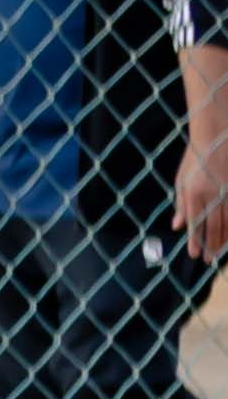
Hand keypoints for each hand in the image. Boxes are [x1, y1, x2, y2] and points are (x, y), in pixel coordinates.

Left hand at [179, 128, 225, 258]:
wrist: (215, 139)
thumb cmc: (194, 160)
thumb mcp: (181, 181)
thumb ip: (180, 205)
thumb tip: (176, 226)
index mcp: (193, 193)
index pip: (194, 223)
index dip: (195, 241)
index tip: (195, 255)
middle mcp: (212, 195)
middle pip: (213, 226)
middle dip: (211, 245)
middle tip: (210, 259)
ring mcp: (227, 192)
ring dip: (224, 239)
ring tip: (221, 251)